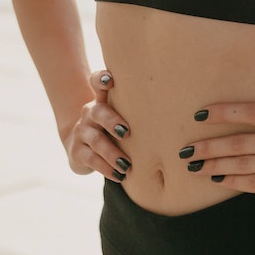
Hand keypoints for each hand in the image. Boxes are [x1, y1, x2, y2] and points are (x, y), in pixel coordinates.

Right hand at [61, 68, 131, 182]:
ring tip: (126, 165)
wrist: (79, 146)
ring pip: (96, 139)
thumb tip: (178, 112)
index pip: (97, 82)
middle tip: (127, 133)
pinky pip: (90, 159)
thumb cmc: (111, 129)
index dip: (102, 79)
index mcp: (102, 100)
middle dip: (112, 121)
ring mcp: (82, 131)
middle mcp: (90, 112)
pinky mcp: (76, 151)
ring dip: (112, 153)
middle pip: (98, 111)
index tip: (111, 80)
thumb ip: (139, 111)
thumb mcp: (120, 116)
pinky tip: (119, 175)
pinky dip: (106, 168)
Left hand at [182, 97, 254, 221]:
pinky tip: (218, 181)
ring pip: (242, 162)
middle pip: (239, 139)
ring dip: (214, 163)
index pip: (252, 111)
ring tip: (194, 165)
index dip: (224, 111)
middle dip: (208, 143)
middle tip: (185, 146)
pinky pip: (254, 183)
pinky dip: (233, 181)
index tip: (202, 113)